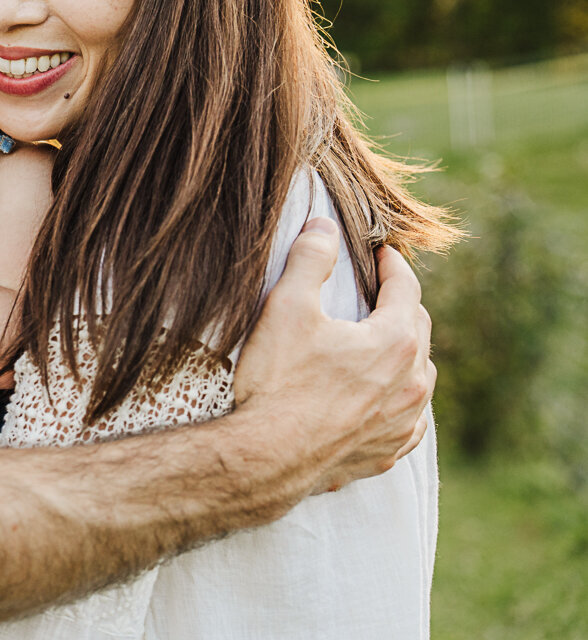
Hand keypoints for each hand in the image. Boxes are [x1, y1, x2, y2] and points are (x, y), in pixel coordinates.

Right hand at [233, 219, 432, 493]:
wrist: (266, 457)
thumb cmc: (277, 381)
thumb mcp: (286, 306)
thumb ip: (310, 259)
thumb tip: (324, 226)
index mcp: (396, 341)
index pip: (406, 289)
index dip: (393, 265)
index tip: (382, 251)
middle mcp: (412, 384)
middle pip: (418, 330)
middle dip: (400, 306)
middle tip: (379, 291)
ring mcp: (402, 422)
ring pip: (418, 378)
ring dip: (404, 355)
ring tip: (381, 344)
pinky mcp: (386, 452)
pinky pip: (407, 420)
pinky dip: (398, 401)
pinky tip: (381, 401)